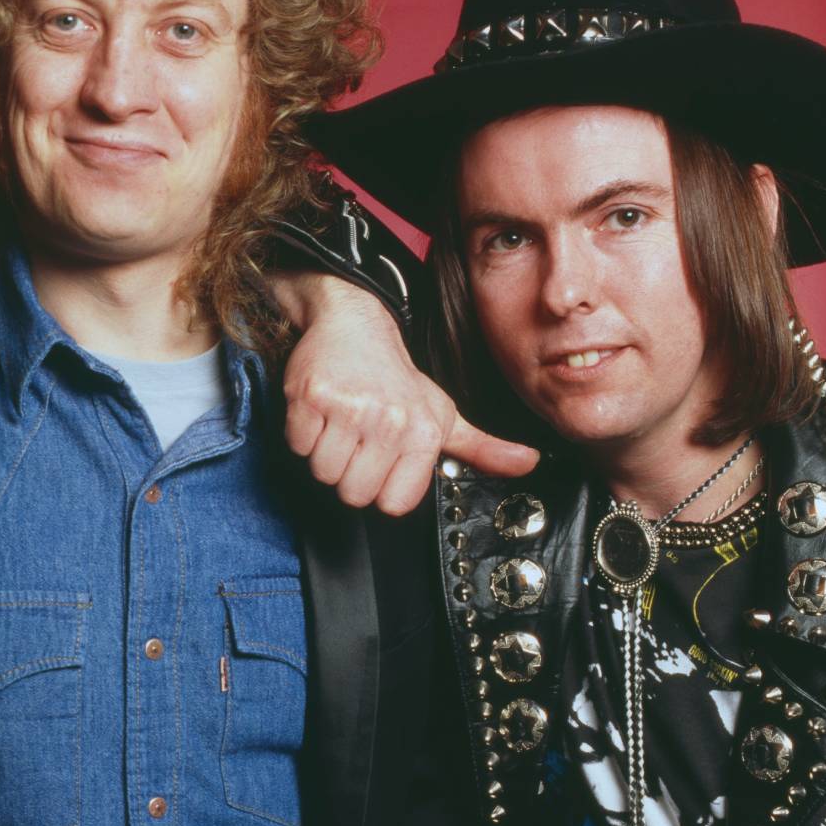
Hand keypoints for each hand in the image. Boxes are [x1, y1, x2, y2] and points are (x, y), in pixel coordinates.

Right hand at [277, 276, 537, 513]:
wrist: (354, 321)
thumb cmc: (394, 375)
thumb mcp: (441, 410)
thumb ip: (481, 446)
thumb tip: (528, 463)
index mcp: (421, 432)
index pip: (392, 504)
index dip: (380, 487)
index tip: (379, 463)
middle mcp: (388, 421)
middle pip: (353, 492)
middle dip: (348, 473)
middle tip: (354, 443)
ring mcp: (348, 408)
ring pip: (323, 472)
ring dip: (323, 454)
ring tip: (337, 426)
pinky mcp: (311, 395)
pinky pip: (297, 444)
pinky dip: (301, 433)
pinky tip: (318, 413)